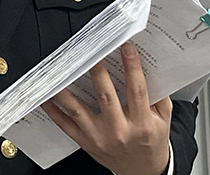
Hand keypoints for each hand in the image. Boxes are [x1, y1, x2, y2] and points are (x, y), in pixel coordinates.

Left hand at [41, 43, 172, 174]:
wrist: (142, 172)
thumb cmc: (151, 143)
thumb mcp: (163, 121)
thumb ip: (159, 97)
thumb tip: (149, 68)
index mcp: (141, 123)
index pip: (137, 90)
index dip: (132, 67)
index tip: (126, 48)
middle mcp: (119, 130)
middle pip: (105, 96)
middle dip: (97, 72)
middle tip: (91, 53)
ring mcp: (99, 137)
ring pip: (77, 109)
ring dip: (66, 90)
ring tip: (59, 72)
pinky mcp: (85, 141)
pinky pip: (64, 124)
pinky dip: (53, 109)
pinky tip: (46, 96)